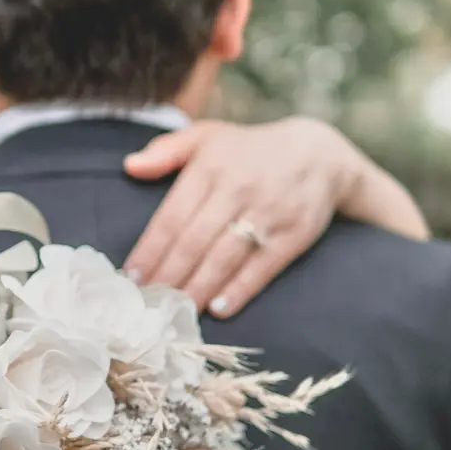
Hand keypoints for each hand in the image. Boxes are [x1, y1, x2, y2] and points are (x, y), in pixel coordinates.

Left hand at [123, 117, 429, 316]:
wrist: (321, 154)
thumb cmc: (250, 151)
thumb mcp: (208, 137)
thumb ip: (167, 150)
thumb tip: (130, 167)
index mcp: (210, 167)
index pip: (172, 216)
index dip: (150, 250)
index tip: (132, 277)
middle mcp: (238, 188)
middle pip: (195, 241)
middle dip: (168, 275)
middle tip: (148, 303)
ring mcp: (268, 212)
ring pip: (225, 257)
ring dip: (198, 287)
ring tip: (177, 311)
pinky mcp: (294, 233)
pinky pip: (263, 266)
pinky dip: (240, 289)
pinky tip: (219, 309)